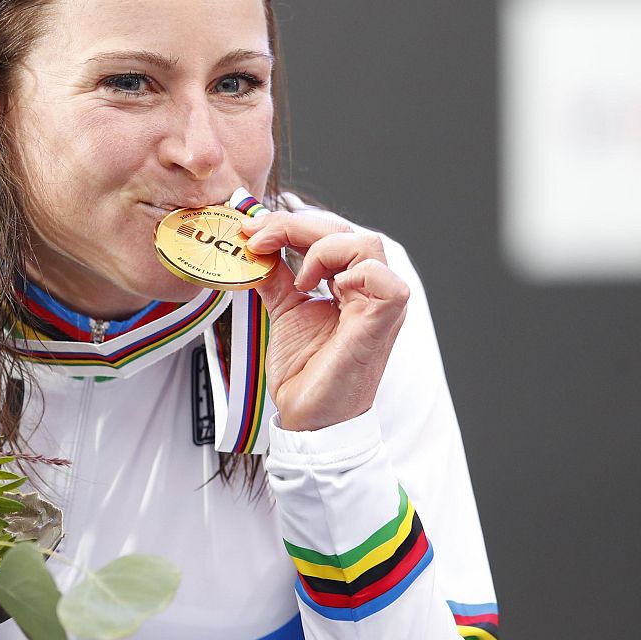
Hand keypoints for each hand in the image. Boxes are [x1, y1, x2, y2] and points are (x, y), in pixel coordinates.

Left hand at [238, 213, 410, 430]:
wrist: (307, 415)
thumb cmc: (305, 370)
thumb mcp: (284, 309)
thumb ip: (276, 276)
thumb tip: (257, 246)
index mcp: (351, 284)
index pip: (329, 233)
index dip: (290, 224)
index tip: (253, 230)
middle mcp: (370, 290)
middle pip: (347, 230)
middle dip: (296, 226)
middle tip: (259, 238)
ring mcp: (379, 306)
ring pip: (368, 245)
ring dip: (322, 249)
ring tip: (298, 278)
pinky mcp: (381, 324)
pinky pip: (387, 282)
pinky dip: (355, 274)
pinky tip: (327, 289)